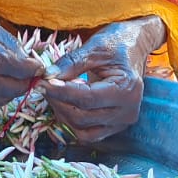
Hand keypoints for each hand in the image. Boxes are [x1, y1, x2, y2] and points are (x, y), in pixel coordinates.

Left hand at [44, 18, 163, 144]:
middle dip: (58, 102)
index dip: (61, 92)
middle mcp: (127, 111)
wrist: (134, 47)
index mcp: (126, 89)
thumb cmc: (116, 43)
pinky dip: (73, 123)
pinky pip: (88, 134)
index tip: (42, 83)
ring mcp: (122, 122)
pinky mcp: (115, 126)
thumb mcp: (94, 47)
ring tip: (55, 93)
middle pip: (82, 117)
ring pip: (83, 130)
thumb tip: (48, 76)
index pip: (87, 98)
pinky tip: (66, 104)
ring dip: (63, 114)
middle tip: (44, 85)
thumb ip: (71, 63)